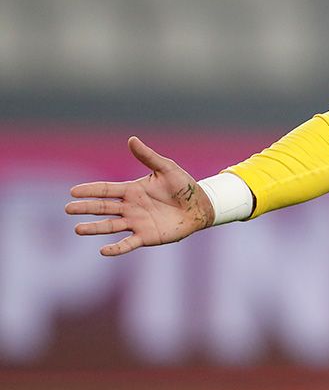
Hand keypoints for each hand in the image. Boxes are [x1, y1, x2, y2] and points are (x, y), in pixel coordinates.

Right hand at [65, 136, 214, 255]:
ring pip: (110, 226)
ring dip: (94, 228)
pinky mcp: (146, 237)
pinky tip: (103, 251)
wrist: (199, 206)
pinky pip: (127, 244)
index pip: (106, 190)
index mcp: (132, 190)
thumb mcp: (166, 168)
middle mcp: (130, 207)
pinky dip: (116, 249)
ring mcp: (136, 223)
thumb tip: (131, 139)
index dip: (90, 190)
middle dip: (86, 208)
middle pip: (103, 208)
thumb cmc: (183, 186)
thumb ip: (148, 156)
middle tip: (68, 209)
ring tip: (78, 229)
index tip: (73, 191)